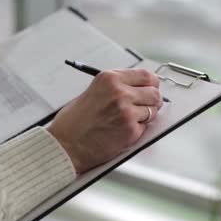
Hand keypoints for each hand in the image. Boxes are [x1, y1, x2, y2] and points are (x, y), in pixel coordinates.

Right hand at [47, 68, 162, 173]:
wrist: (65, 145)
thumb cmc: (73, 122)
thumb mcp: (93, 91)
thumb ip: (116, 87)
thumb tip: (137, 88)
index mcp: (110, 79)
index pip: (145, 75)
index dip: (151, 84)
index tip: (151, 88)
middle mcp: (120, 92)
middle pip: (154, 92)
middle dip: (152, 100)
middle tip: (145, 107)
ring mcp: (126, 112)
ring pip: (153, 110)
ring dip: (146, 116)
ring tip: (130, 120)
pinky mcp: (130, 130)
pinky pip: (146, 127)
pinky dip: (138, 130)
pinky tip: (123, 131)